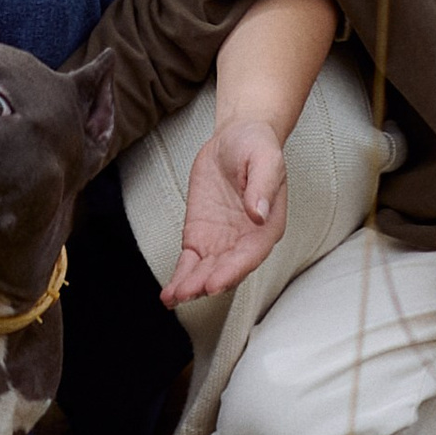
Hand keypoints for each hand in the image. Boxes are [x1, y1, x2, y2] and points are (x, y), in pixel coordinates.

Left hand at [163, 120, 288, 306]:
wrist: (237, 137)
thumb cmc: (256, 146)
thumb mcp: (266, 158)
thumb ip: (263, 185)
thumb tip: (260, 211)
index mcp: (267, 226)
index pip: (250, 255)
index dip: (232, 271)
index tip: (215, 282)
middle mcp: (245, 240)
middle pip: (226, 269)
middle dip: (206, 283)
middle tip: (187, 292)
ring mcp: (222, 241)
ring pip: (206, 271)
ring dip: (190, 286)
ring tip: (173, 297)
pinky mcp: (201, 236)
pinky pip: (190, 262)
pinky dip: (180, 277)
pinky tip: (169, 293)